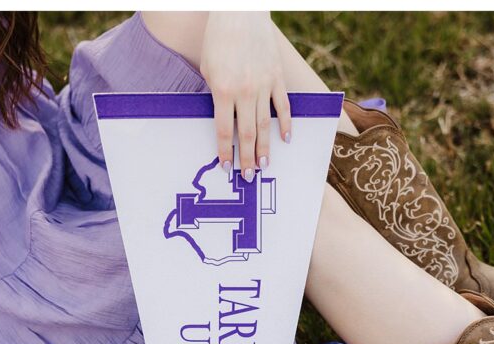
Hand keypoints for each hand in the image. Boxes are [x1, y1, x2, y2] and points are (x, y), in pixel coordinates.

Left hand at [200, 12, 291, 181]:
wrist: (240, 13)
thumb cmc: (218, 39)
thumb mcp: (207, 68)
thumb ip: (215, 94)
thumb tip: (223, 117)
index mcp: (222, 91)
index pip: (224, 131)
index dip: (225, 152)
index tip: (226, 168)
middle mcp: (244, 92)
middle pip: (246, 133)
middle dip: (246, 158)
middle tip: (248, 176)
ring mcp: (263, 85)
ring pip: (265, 124)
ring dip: (265, 147)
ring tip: (264, 165)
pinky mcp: (276, 77)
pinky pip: (282, 105)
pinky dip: (285, 123)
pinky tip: (286, 138)